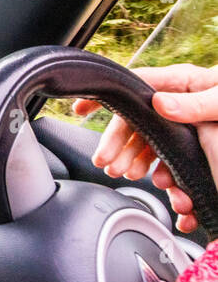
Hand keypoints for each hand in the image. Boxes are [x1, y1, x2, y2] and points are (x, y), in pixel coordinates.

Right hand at [71, 63, 217, 233]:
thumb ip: (196, 102)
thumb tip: (159, 104)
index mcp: (187, 85)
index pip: (136, 86)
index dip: (106, 97)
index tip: (79, 108)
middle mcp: (185, 105)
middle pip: (139, 122)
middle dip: (120, 144)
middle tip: (109, 164)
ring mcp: (193, 128)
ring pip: (154, 146)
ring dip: (143, 165)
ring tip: (136, 178)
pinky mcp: (203, 152)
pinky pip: (177, 165)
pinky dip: (172, 184)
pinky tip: (174, 197)